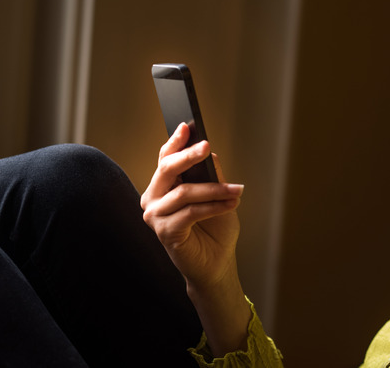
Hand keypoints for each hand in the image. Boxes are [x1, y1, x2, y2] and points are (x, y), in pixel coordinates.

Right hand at [140, 123, 242, 287]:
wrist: (216, 263)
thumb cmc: (215, 228)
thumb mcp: (218, 195)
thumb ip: (210, 175)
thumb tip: (209, 153)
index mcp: (163, 186)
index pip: (166, 158)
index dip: (176, 142)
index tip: (187, 126)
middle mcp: (153, 199)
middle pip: (167, 169)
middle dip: (189, 156)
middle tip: (207, 147)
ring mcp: (155, 216)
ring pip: (184, 192)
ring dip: (214, 190)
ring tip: (236, 191)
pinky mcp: (165, 232)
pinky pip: (191, 212)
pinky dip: (214, 207)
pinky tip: (231, 204)